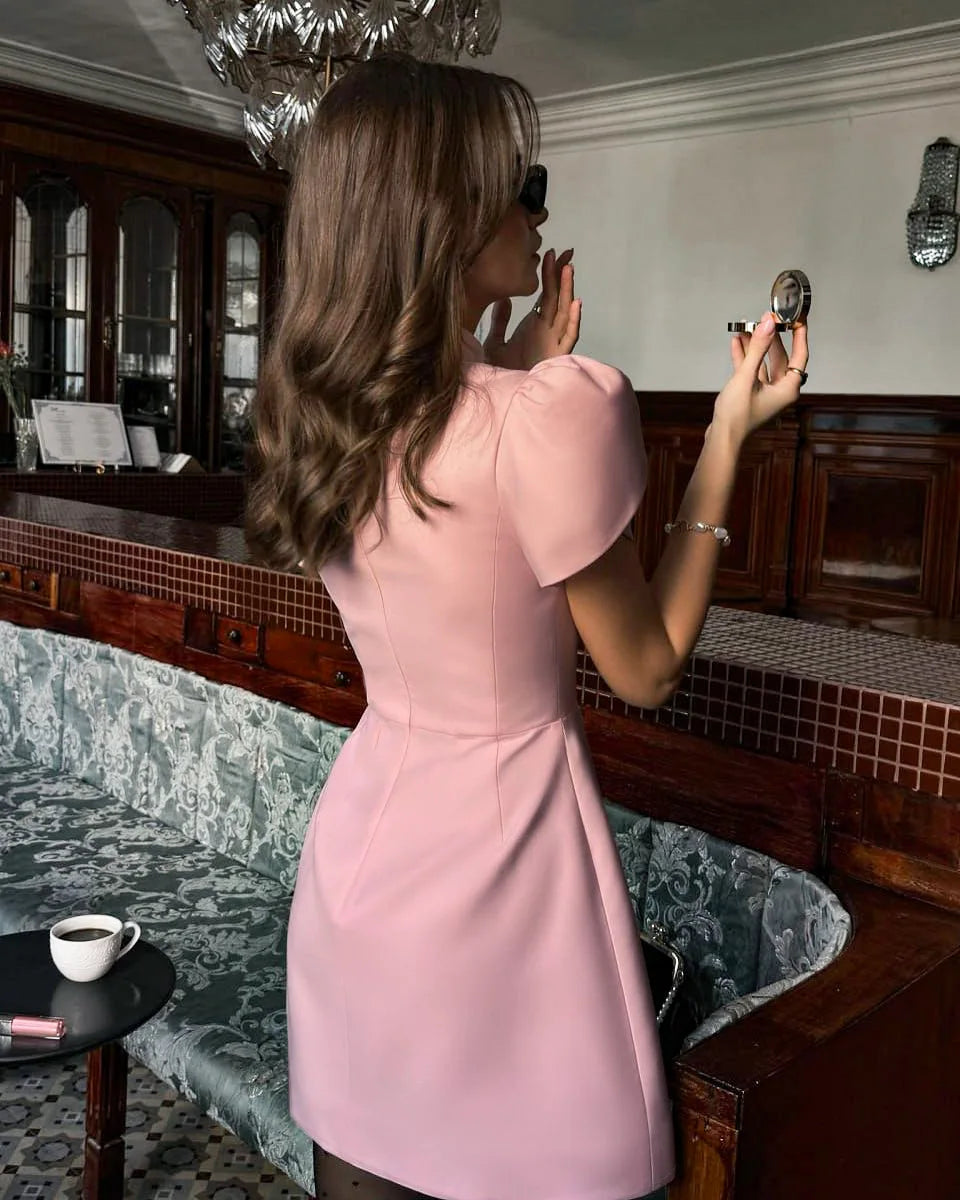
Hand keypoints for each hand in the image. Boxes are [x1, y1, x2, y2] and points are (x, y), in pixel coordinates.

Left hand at [483, 248, 580, 369]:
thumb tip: (504, 299)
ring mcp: (554, 342)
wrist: (502, 396)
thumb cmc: (502, 373)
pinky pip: (568, 336)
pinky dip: (573, 321)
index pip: (546, 295)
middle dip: (561, 276)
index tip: (550, 254)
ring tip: (569, 270)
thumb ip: (501, 321)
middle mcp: (547, 331)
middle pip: (557, 298)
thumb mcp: (495, 341)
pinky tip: (576, 304)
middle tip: (564, 253)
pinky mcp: (556, 356)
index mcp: (535, 325)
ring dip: (568, 291)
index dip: (549, 275)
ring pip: (564, 312)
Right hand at [710, 312, 809, 448]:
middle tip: (765, 320)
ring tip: (746, 328)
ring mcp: (766, 393)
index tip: (796, 318)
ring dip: (755, 346)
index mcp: (788, 389)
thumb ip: (758, 348)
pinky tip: (737, 343)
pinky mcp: (752, 394)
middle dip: (770, 338)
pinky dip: (745, 357)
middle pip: (780, 357)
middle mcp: (780, 391)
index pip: (800, 355)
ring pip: (764, 363)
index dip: (799, 334)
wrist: (722, 438)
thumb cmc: (737, 416)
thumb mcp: (746, 377)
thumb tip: (768, 325)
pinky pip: (752, 371)